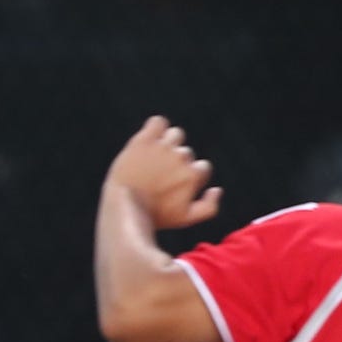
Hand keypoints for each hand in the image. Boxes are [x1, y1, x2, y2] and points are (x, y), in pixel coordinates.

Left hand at [106, 116, 222, 230]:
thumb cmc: (155, 215)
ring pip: (175, 135)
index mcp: (193, 175)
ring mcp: (163, 146)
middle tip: (159, 177)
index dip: (188, 177)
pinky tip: (150, 140)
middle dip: (176, 163)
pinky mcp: (144, 139)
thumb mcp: (186, 219)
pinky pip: (157, 122)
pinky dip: (156, 127)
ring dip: (168, 143)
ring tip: (153, 159)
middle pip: (186, 152)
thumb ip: (209, 207)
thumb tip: (217, 190)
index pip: (202, 167)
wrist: (124, 205)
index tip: (173, 187)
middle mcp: (181, 158)